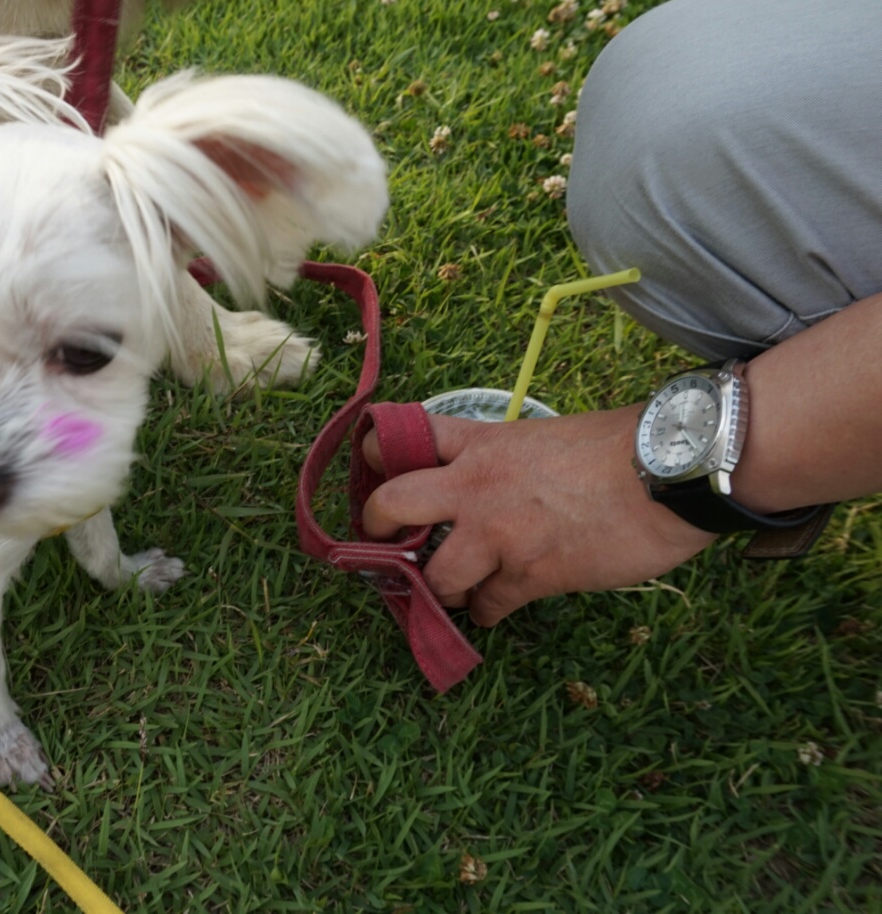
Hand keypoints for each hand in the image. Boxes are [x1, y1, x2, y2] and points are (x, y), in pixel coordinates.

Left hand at [361, 407, 715, 625]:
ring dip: (441, 586)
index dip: (379, 458)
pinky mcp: (528, 577)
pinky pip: (486, 607)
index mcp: (481, 443)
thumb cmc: (621, 446)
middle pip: (388, 506)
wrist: (670, 473)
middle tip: (387, 542)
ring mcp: (497, 535)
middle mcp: (474, 486)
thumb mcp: (545, 435)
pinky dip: (486, 612)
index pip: (403, 437)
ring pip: (435, 576)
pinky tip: (496, 607)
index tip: (378, 476)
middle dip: (377, 528)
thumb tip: (496, 481)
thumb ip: (507, 457)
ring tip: (457, 585)